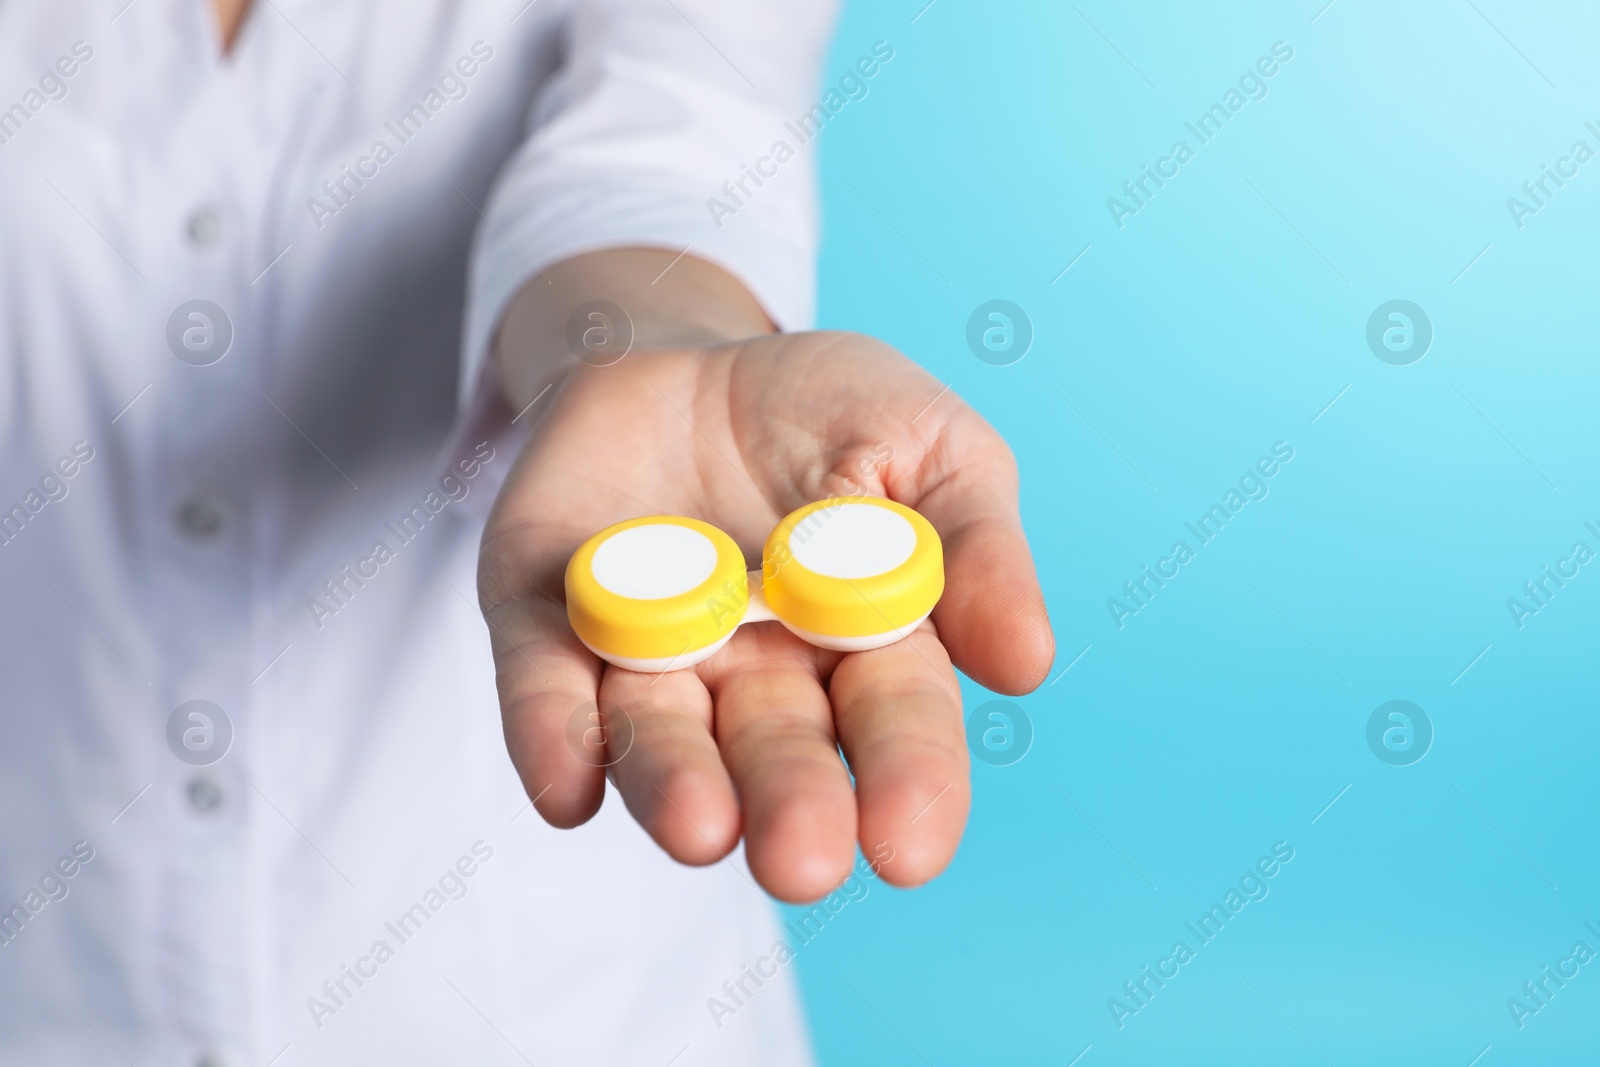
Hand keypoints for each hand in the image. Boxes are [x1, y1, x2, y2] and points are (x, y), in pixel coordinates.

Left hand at [477, 258, 1052, 902]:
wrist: (685, 350)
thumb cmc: (830, 413)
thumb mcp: (931, 442)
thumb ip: (976, 544)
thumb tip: (1025, 660)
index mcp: (862, 648)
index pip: (896, 726)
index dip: (908, 784)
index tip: (909, 846)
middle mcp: (755, 676)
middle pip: (775, 753)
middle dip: (791, 805)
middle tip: (801, 861)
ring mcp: (649, 655)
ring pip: (660, 738)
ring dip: (675, 787)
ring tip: (701, 829)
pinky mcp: (549, 623)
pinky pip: (544, 688)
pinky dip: (551, 737)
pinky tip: (566, 787)